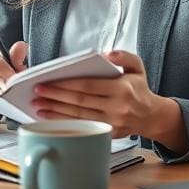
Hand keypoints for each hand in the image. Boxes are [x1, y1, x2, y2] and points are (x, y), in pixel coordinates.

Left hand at [30, 50, 162, 138]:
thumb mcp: (137, 66)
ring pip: (78, 116)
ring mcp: (112, 123)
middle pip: (80, 102)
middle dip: (55, 97)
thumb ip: (124, 56)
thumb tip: (106, 54)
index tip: (47, 81)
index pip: (89, 86)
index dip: (66, 85)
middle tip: (37, 92)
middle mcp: (117, 107)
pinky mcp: (108, 134)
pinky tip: (51, 118)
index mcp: (123, 89)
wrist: (151, 116)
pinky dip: (65, 123)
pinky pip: (82, 127)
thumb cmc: (139, 89)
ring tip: (38, 105)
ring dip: (56, 111)